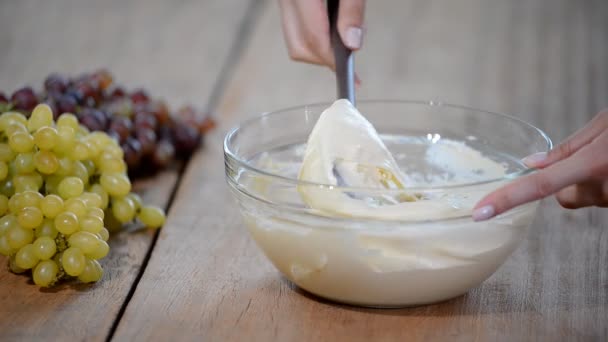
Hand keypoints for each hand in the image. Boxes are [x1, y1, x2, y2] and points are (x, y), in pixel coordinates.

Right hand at [278, 0, 364, 72]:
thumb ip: (352, 11)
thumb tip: (352, 44)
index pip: (314, 39)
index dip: (334, 60)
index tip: (352, 75)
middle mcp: (287, 1)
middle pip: (298, 48)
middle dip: (324, 60)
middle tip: (346, 60)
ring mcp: (285, 3)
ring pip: (295, 42)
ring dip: (319, 50)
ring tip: (344, 41)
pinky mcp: (291, 4)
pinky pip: (297, 30)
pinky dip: (315, 38)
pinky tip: (334, 33)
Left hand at [473, 110, 607, 220]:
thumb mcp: (604, 124)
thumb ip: (567, 148)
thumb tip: (531, 165)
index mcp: (594, 163)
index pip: (539, 185)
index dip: (506, 199)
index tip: (480, 212)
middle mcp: (603, 189)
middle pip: (563, 197)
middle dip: (568, 182)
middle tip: (594, 157)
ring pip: (583, 197)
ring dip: (592, 182)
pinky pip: (600, 199)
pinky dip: (604, 185)